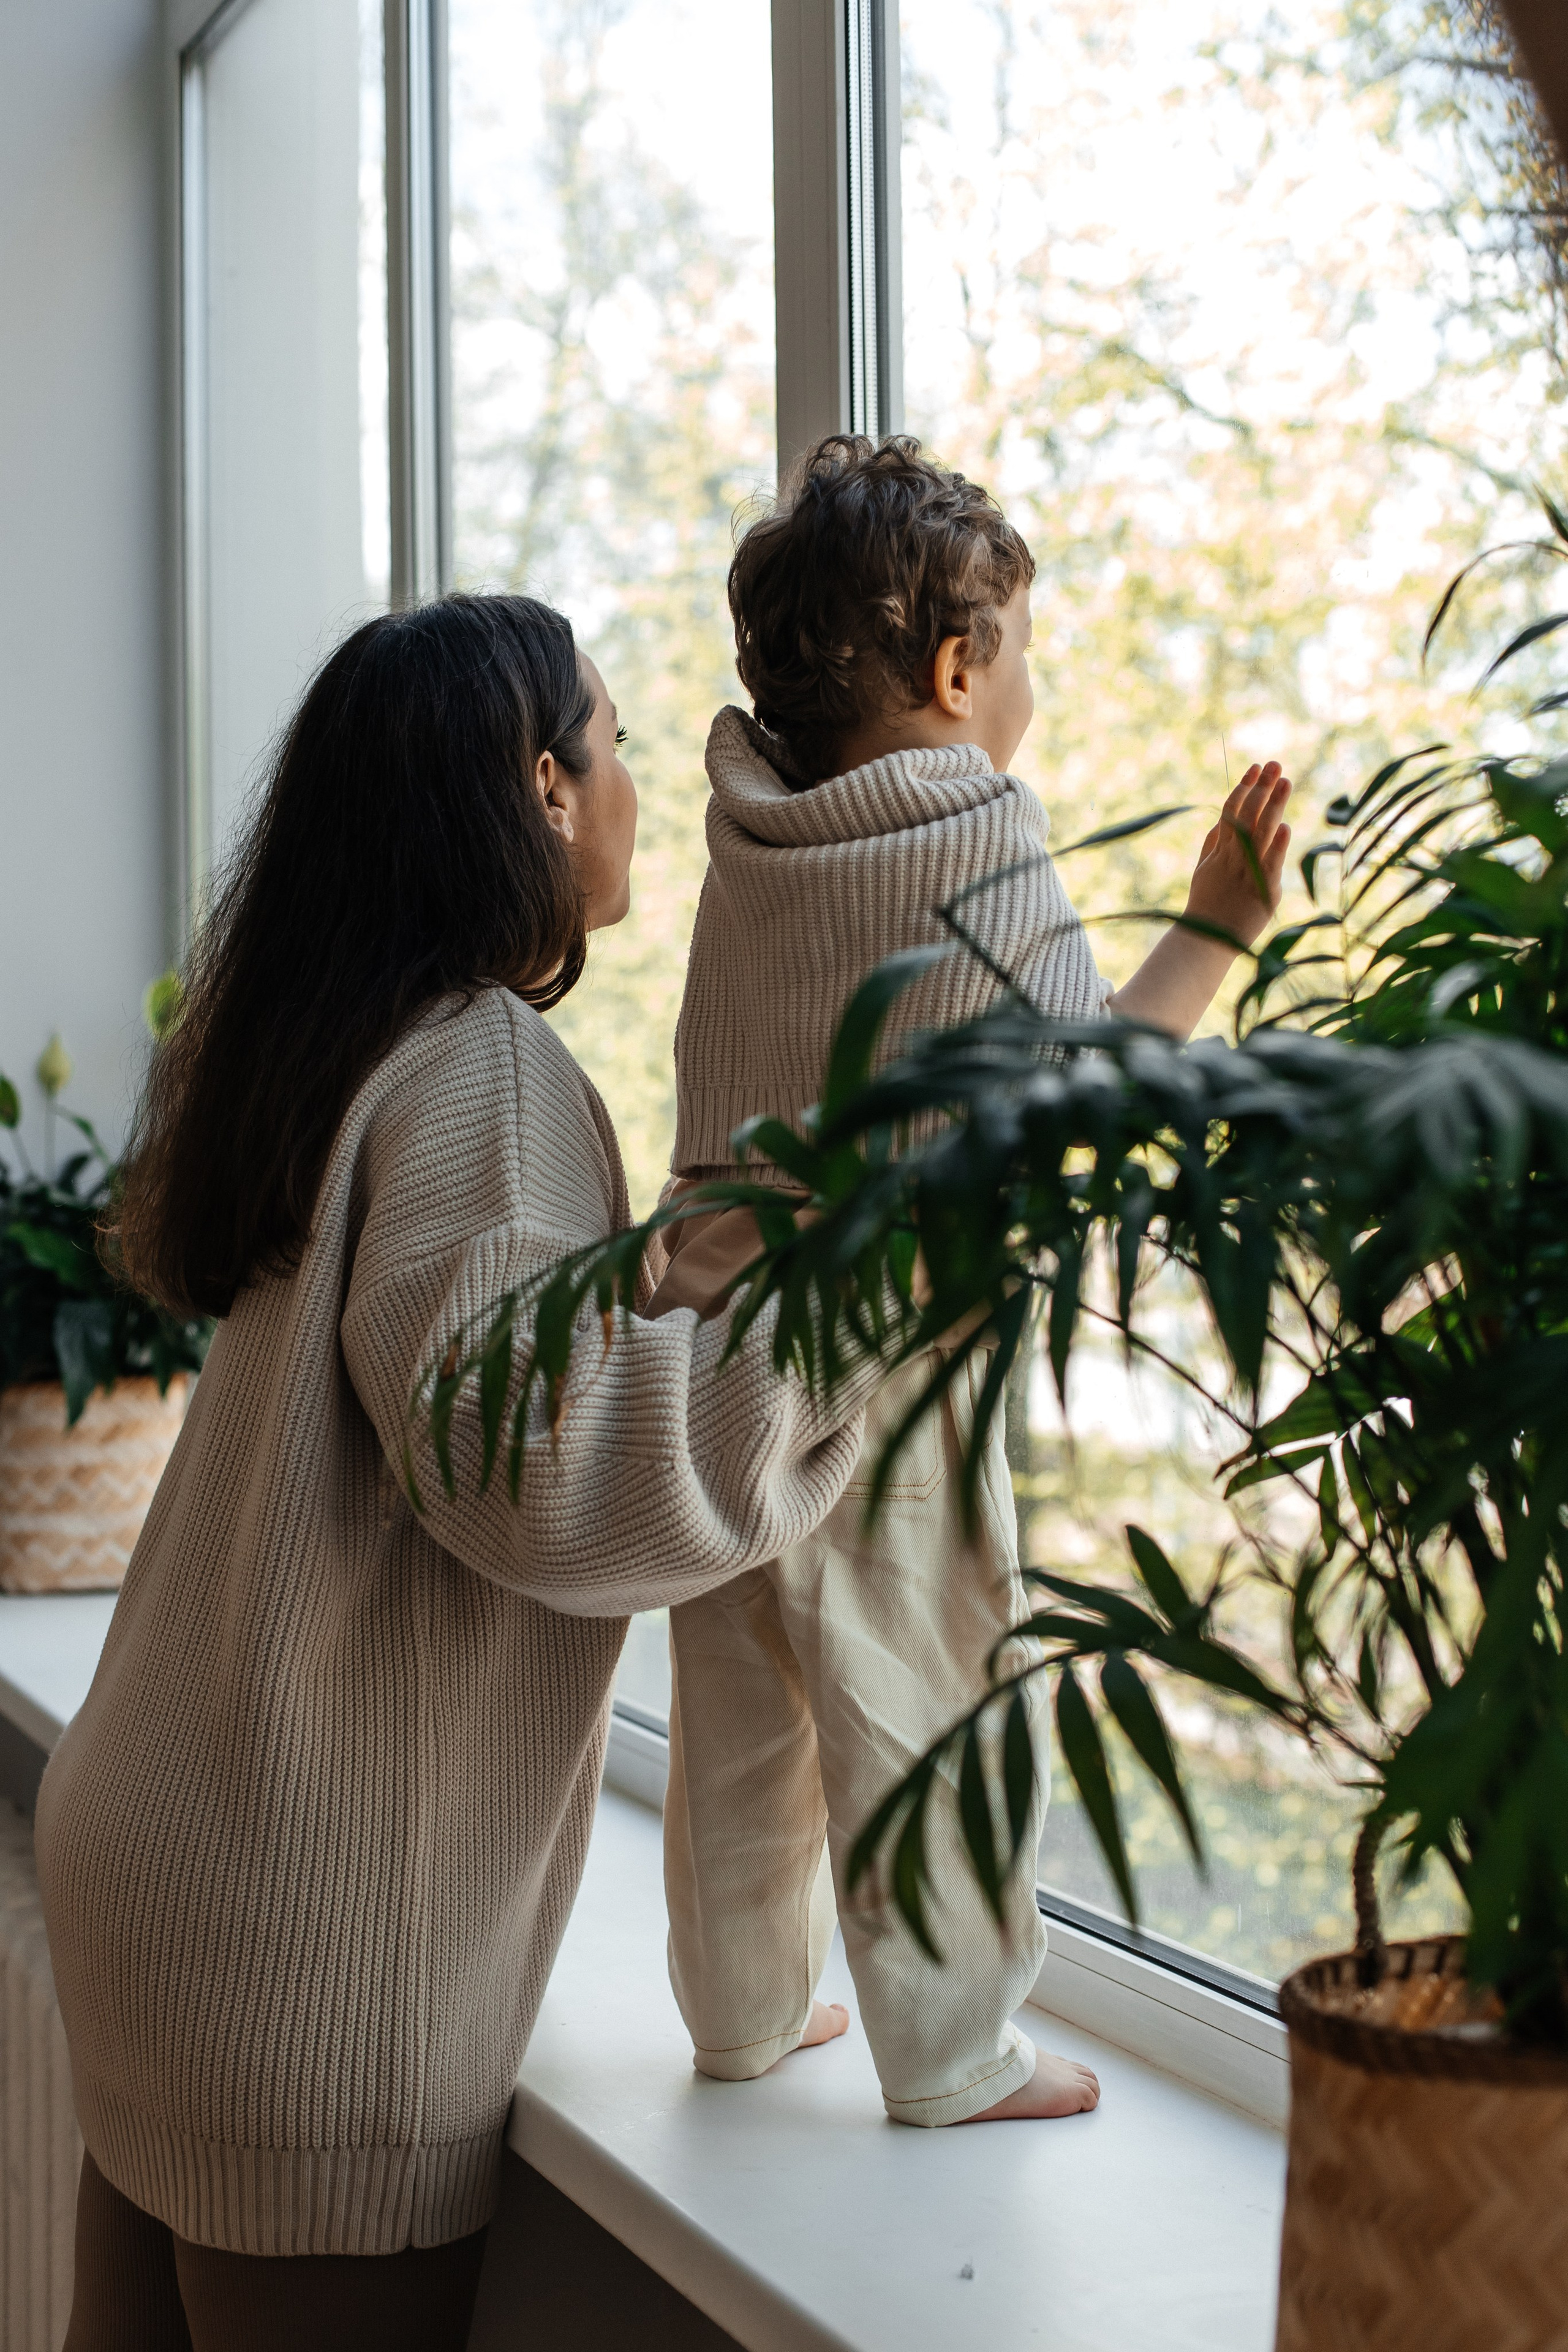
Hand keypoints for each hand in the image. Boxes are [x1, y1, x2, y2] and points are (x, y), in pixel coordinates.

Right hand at [1183, 761, 1291, 949]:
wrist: (1205, 944)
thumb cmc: (1206, 909)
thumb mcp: (1203, 872)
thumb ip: (1212, 846)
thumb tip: (1220, 821)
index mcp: (1218, 852)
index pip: (1230, 811)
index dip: (1243, 788)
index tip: (1254, 768)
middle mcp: (1231, 858)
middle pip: (1246, 815)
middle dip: (1260, 787)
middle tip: (1274, 764)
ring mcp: (1246, 873)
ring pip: (1259, 832)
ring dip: (1273, 805)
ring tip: (1285, 781)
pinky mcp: (1262, 891)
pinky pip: (1270, 864)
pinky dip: (1278, 845)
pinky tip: (1286, 827)